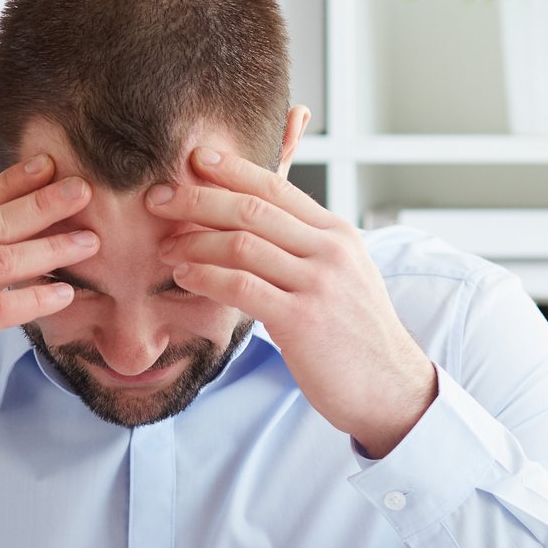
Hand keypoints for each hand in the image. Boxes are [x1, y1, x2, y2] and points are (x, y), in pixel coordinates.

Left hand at [151, 147, 436, 458]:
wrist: (390, 387)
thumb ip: (306, 246)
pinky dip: (205, 277)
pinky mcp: (302, 320)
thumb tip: (259, 223)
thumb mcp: (341, 275)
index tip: (194, 159)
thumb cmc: (354, 335)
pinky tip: (184, 277)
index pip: (277, 188)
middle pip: (252, 209)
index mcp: (337, 234)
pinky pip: (242, 287)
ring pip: (242, 244)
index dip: (232, 169)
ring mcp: (318, 283)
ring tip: (166, 247)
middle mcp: (330, 250)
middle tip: (157, 198)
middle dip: (198, 198)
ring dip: (193, 242)